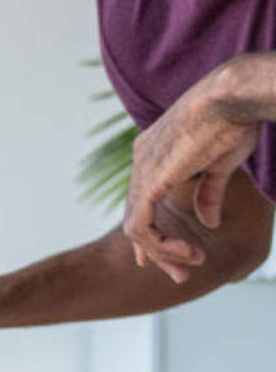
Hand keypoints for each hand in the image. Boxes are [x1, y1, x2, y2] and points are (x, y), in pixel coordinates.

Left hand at [124, 59, 260, 282]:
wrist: (235, 94)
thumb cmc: (235, 118)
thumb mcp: (220, 163)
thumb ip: (208, 193)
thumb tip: (209, 223)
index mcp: (152, 154)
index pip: (141, 203)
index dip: (150, 234)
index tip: (167, 257)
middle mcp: (140, 162)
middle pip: (136, 219)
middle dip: (157, 253)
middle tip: (180, 276)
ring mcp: (141, 171)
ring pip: (137, 229)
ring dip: (163, 253)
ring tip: (190, 265)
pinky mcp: (148, 182)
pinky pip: (142, 227)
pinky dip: (160, 246)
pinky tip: (185, 252)